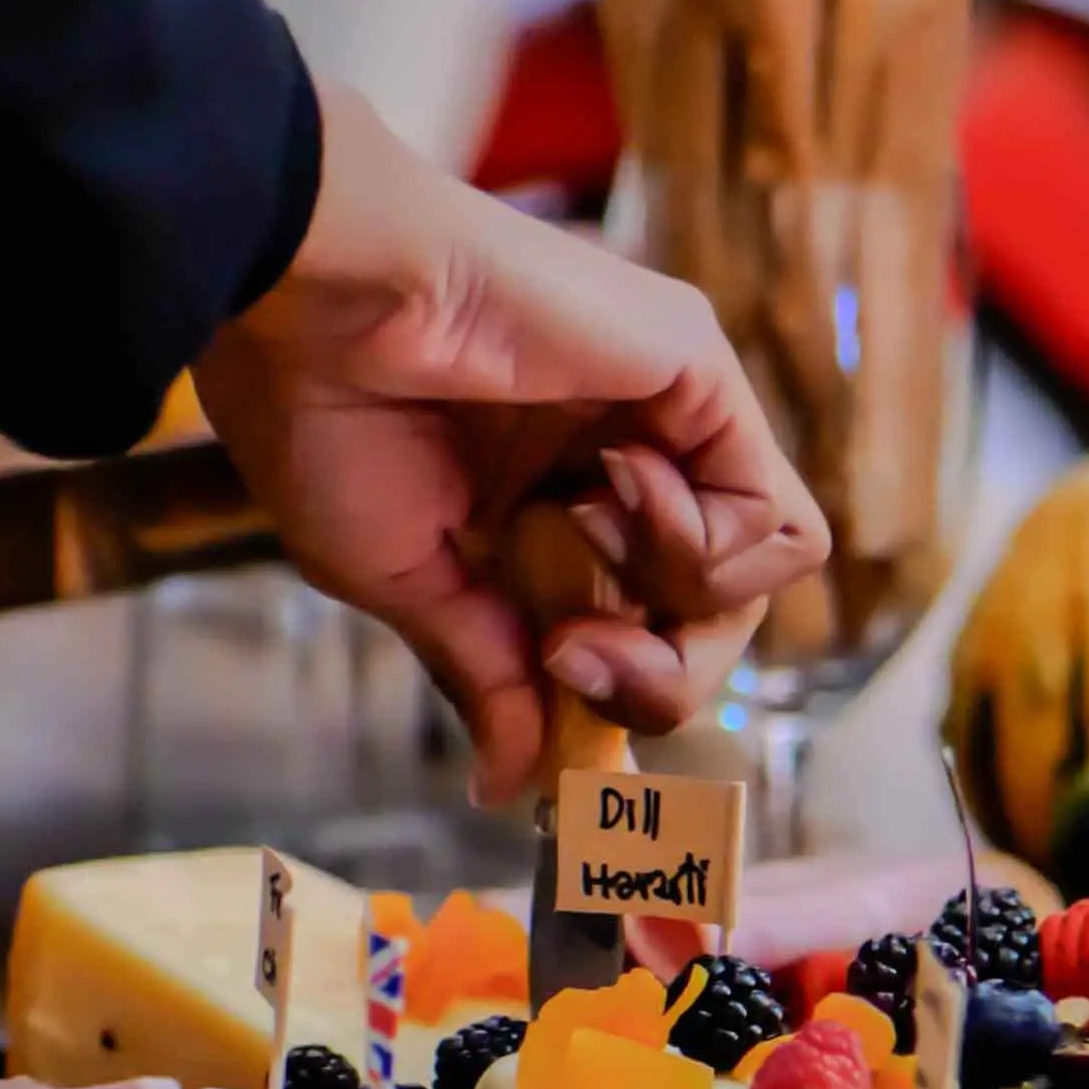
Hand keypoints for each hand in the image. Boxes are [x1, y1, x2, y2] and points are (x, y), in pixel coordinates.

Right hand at [193, 80, 830, 803]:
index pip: (647, 623)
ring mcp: (671, 410)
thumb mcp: (410, 581)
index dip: (618, 682)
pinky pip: (776, 517)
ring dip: (677, 604)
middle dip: (659, 672)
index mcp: (551, 498)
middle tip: (567, 656)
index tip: (546, 676)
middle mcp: (625, 453)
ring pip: (763, 570)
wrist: (311, 300)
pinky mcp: (702, 370)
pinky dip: (702, 544)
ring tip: (579, 554)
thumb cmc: (322, 412)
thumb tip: (514, 789)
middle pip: (717, 612)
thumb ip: (490, 674)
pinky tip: (610, 491)